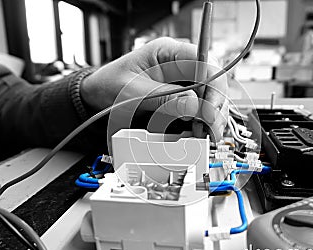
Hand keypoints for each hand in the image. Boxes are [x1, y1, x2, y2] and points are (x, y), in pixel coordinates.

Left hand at [81, 37, 227, 140]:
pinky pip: (199, 106)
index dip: (213, 84)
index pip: (204, 60)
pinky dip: (203, 120)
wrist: (97, 95)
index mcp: (168, 52)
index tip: (209, 109)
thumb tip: (193, 105)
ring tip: (206, 133)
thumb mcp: (131, 91)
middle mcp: (179, 64)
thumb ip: (162, 98)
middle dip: (215, 104)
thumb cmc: (109, 84)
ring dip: (211, 114)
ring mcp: (182, 80)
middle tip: (210, 127)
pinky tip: (200, 131)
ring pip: (209, 95)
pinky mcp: (180, 95)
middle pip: (212, 79)